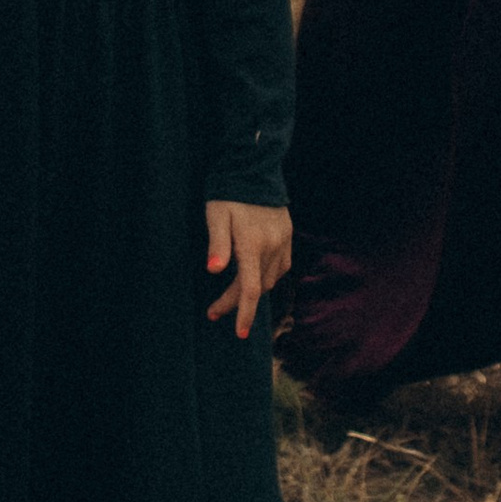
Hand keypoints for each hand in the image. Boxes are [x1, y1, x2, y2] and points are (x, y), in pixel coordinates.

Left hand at [204, 198, 293, 340]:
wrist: (254, 168)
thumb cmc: (229, 192)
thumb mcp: (216, 215)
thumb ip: (217, 244)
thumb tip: (213, 271)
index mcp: (253, 244)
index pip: (250, 289)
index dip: (244, 313)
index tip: (239, 333)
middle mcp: (272, 246)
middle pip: (256, 286)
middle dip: (236, 302)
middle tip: (214, 311)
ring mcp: (282, 241)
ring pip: (270, 278)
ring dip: (251, 290)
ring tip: (230, 296)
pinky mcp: (287, 235)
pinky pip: (280, 266)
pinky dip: (267, 277)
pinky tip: (255, 277)